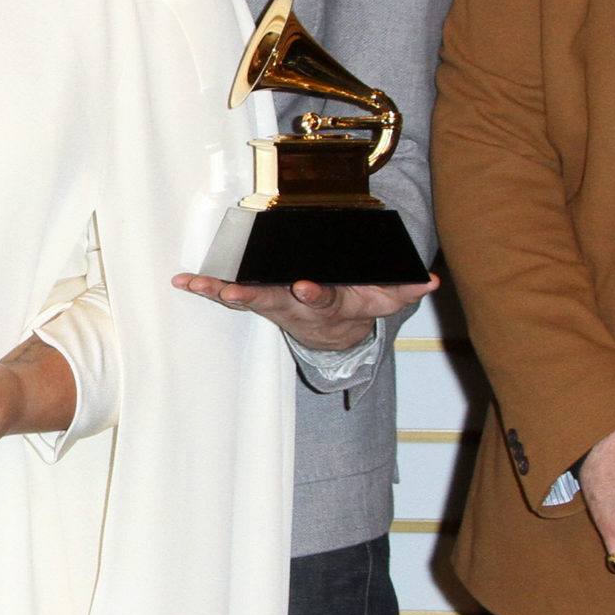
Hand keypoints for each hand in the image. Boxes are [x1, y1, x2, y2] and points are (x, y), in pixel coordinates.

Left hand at [170, 271, 438, 354]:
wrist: (332, 333)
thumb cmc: (355, 305)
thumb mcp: (382, 300)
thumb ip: (403, 290)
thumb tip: (430, 282)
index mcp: (326, 303)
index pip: (322, 299)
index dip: (315, 294)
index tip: (306, 287)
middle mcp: (294, 305)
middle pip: (273, 301)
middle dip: (253, 296)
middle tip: (234, 292)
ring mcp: (271, 303)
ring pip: (245, 299)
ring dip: (221, 293)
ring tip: (198, 286)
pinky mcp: (254, 299)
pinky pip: (227, 294)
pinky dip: (205, 288)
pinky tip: (184, 281)